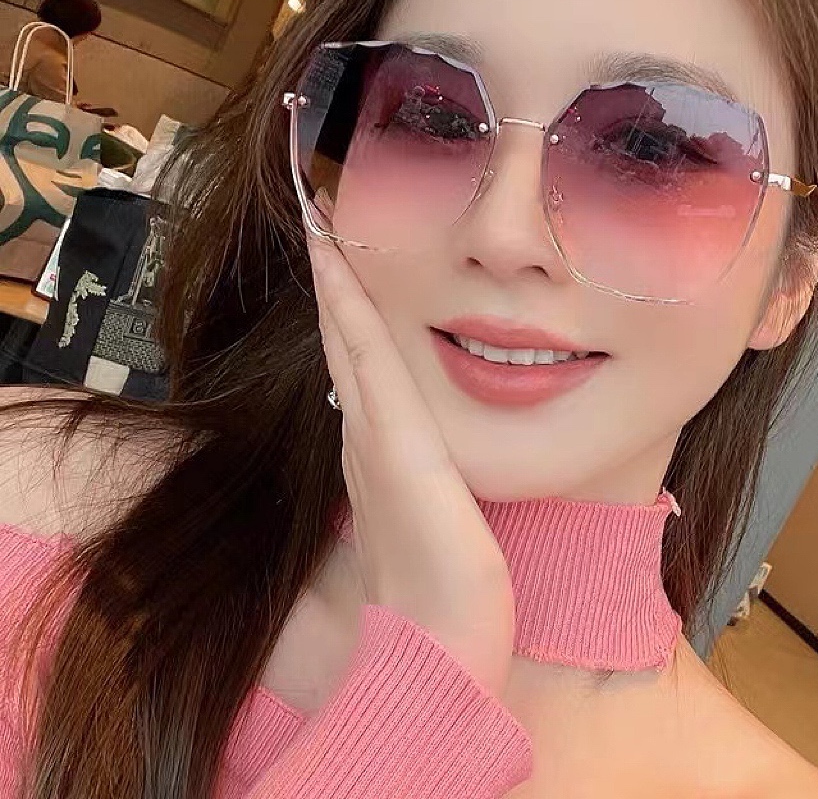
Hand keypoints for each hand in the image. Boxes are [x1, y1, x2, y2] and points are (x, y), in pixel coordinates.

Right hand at [307, 233, 514, 695]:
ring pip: (349, 337)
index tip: (343, 266)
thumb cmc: (447, 592)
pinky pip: (365, 353)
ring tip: (320, 225)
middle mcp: (366, 434)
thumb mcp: (437, 521)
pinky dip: (346, 304)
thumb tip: (430, 465)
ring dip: (334, 281)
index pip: (362, 368)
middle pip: (346, 343)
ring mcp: (372, 432)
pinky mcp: (391, 436)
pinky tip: (333, 259)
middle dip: (335, 286)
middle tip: (321, 226)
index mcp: (380, 452)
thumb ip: (426, 487)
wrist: (441, 641)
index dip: (349, 316)